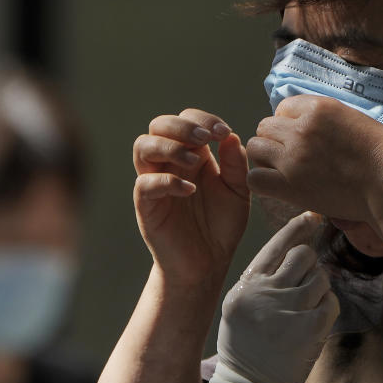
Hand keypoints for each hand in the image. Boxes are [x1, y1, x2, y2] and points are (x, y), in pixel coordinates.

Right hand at [133, 109, 249, 284]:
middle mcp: (170, 163)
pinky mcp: (146, 205)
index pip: (187, 120)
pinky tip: (190, 190)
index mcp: (193, 154)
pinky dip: (167, 182)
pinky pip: (145, 183)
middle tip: (205, 137)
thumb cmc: (221, 225)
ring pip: (142, 146)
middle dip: (181, 125)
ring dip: (169, 146)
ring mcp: (155, 182)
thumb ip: (236, 164)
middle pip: (159, 125)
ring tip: (194, 160)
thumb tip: (231, 136)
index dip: (204, 119)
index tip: (224, 132)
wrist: (208, 263)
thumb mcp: (239, 191)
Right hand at [207, 212, 339, 382]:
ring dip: (319, 289)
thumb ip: (263, 278)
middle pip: (304, 256)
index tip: (312, 217)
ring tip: (306, 307)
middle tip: (305, 281)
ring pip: (321, 278)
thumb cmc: (246, 344)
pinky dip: (327, 309)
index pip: (276, 245)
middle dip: (310, 264)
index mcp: (247, 284)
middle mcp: (266, 293)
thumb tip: (297, 247)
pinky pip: (331, 303)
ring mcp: (289, 310)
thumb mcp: (240, 305)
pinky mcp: (310, 328)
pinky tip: (314, 321)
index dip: (297, 228)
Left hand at [245, 95, 382, 222]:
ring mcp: (293, 157)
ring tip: (284, 170)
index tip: (303, 138)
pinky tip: (279, 185)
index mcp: (319, 108)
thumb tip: (302, 124)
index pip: (282, 108)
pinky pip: (255, 178)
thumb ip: (323, 119)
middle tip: (293, 156)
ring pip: (255, 148)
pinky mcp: (290, 185)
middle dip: (276, 140)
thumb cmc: (382, 154)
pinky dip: (263, 181)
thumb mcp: (352, 119)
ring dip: (267, 158)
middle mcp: (302, 128)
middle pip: (265, 127)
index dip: (289, 123)